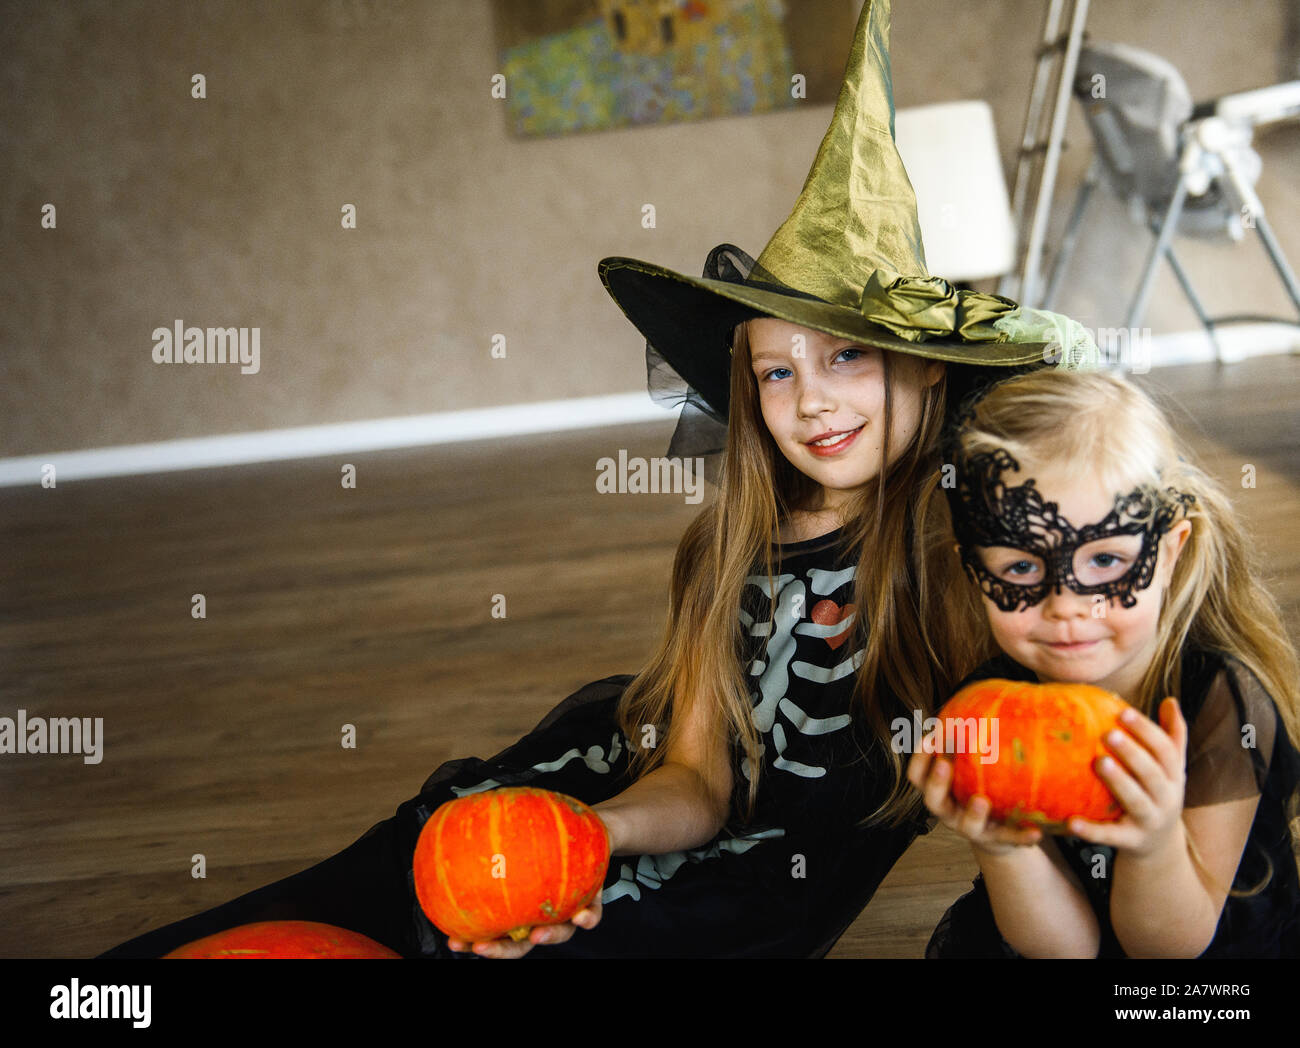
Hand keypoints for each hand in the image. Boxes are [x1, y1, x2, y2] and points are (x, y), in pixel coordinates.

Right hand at [446, 808, 612, 958]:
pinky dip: (586, 919)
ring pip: (557, 934)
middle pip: (520, 944)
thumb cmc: (544, 838)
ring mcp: (566, 913)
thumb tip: (455, 822)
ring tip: (536, 935)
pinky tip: (580, 916)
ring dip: (547, 937)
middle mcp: (540, 917)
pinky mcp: (591, 904)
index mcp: (519, 909)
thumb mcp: (517, 837)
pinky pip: (591, 915)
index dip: (472, 941)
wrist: (584, 833)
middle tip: (480, 947)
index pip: (493, 933)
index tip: (453, 941)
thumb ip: (493, 838)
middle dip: (499, 950)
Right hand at [906, 734, 1042, 855]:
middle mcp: (949, 811)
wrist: (998, 833)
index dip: (920, 758)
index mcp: (940, 791)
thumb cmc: (980, 788)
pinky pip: (1009, 840)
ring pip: (966, 825)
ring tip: (982, 801)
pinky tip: (1036, 831)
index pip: (917, 776)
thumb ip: (967, 743)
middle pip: (933, 801)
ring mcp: (972, 828)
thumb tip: (981, 695)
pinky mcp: (997, 841)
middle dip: (937, 783)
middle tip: (945, 765)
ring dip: (972, 813)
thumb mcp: (969, 769)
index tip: (929, 737)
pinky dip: (1021, 837)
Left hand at [1066, 698, 1187, 857]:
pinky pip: (1111, 836)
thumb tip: (1171, 700)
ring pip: (1137, 801)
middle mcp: (1167, 798)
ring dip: (1119, 782)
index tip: (1124, 712)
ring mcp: (1150, 821)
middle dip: (1132, 753)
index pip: (1166, 750)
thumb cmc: (1157, 793)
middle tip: (1108, 733)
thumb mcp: (1170, 768)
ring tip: (1099, 762)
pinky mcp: (1132, 841)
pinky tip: (1071, 821)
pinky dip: (1092, 831)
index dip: (1147, 731)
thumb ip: (1172, 736)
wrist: (1161, 846)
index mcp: (1174, 776)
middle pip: (1153, 774)